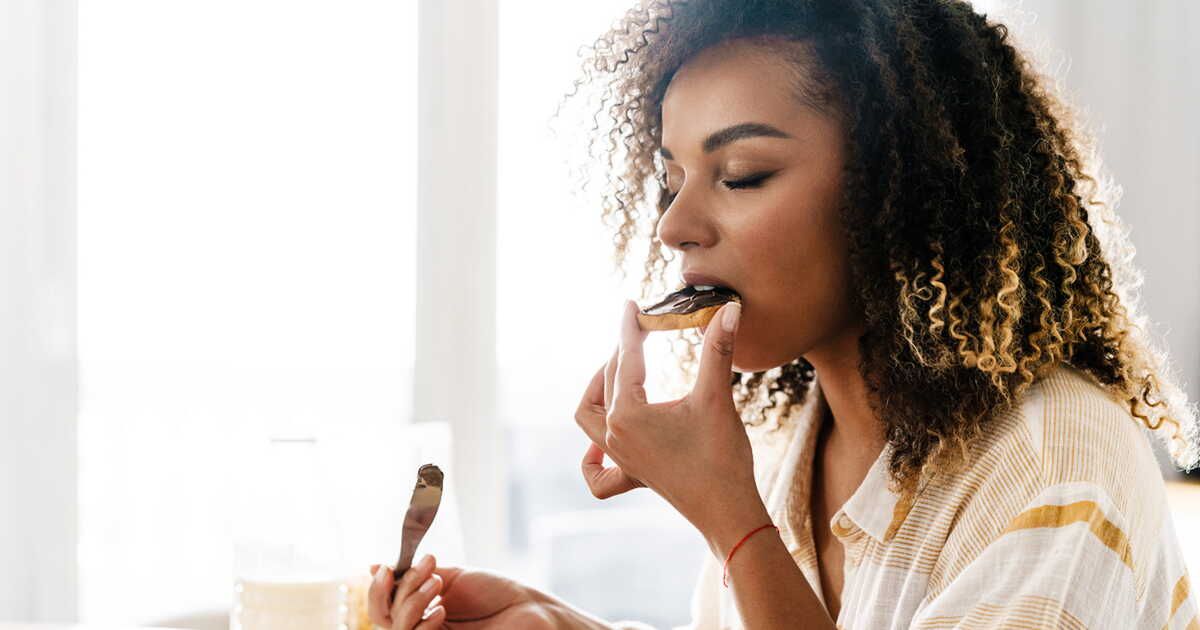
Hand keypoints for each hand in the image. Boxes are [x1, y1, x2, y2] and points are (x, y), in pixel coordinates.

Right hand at [366, 554, 557, 628]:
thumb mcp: (451, 577)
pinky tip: (440, 610)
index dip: (377, 589)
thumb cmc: (496, 593)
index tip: (388, 567)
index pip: (384, 606)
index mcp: (421, 609)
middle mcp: (422, 628)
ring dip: (412, 602)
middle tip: (428, 571)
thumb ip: (415, 575)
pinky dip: (422, 625)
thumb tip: (376, 565)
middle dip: (400, 591)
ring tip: (437, 583)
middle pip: (384, 619)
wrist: (529, 609)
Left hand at [574, 299, 762, 533]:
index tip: (630, 304)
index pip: (625, 358)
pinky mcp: (633, 475)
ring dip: (595, 391)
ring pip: (587, 418)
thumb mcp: (716, 398)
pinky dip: (592, 456)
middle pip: (607, 381)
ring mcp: (620, 458)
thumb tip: (728, 309)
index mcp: (627, 414)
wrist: (728, 511)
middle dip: (621, 352)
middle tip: (640, 330)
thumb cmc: (721, 457)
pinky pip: (598, 473)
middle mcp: (614, 436)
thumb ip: (717, 350)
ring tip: (615, 371)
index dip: (630, 328)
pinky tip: (600, 445)